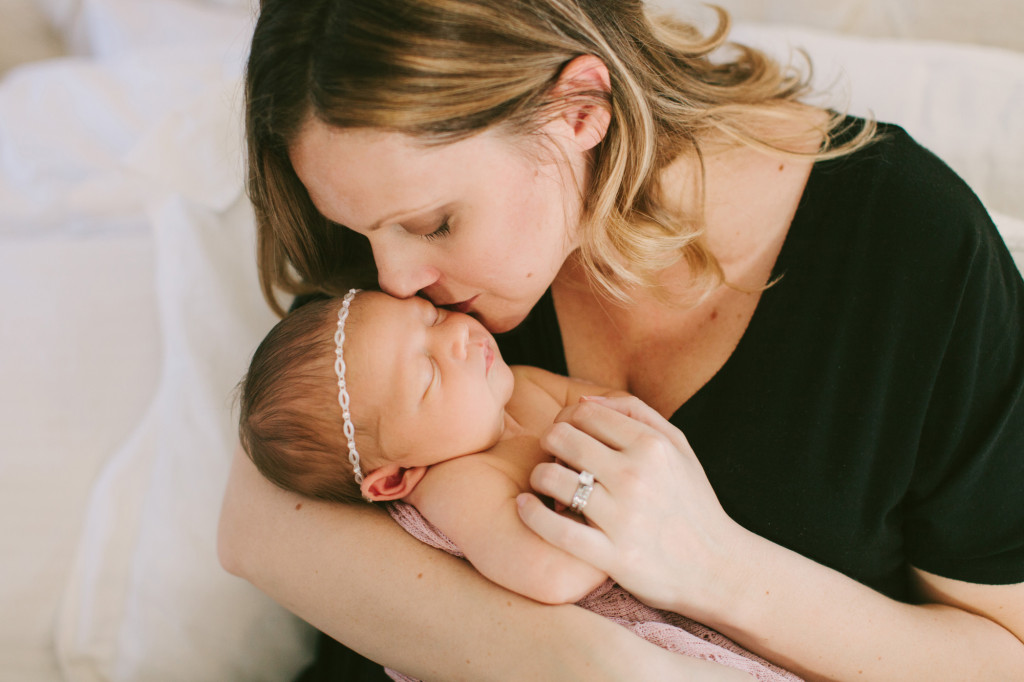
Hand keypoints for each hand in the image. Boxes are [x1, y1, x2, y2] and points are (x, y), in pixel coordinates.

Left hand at [517, 395, 748, 620]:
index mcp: (653, 446)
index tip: (568, 435)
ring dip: (539, 478)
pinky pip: (555, 529)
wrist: (717, 569)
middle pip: (562, 438)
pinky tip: (527, 507)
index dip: (567, 419)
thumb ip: (637, 414)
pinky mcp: (612, 555)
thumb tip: (585, 398)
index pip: (586, 412)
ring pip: (552, 478)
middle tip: (554, 459)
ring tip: (544, 485)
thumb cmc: (692, 504)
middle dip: (549, 443)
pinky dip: (531, 514)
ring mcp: (622, 517)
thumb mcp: (679, 449)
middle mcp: (636, 476)